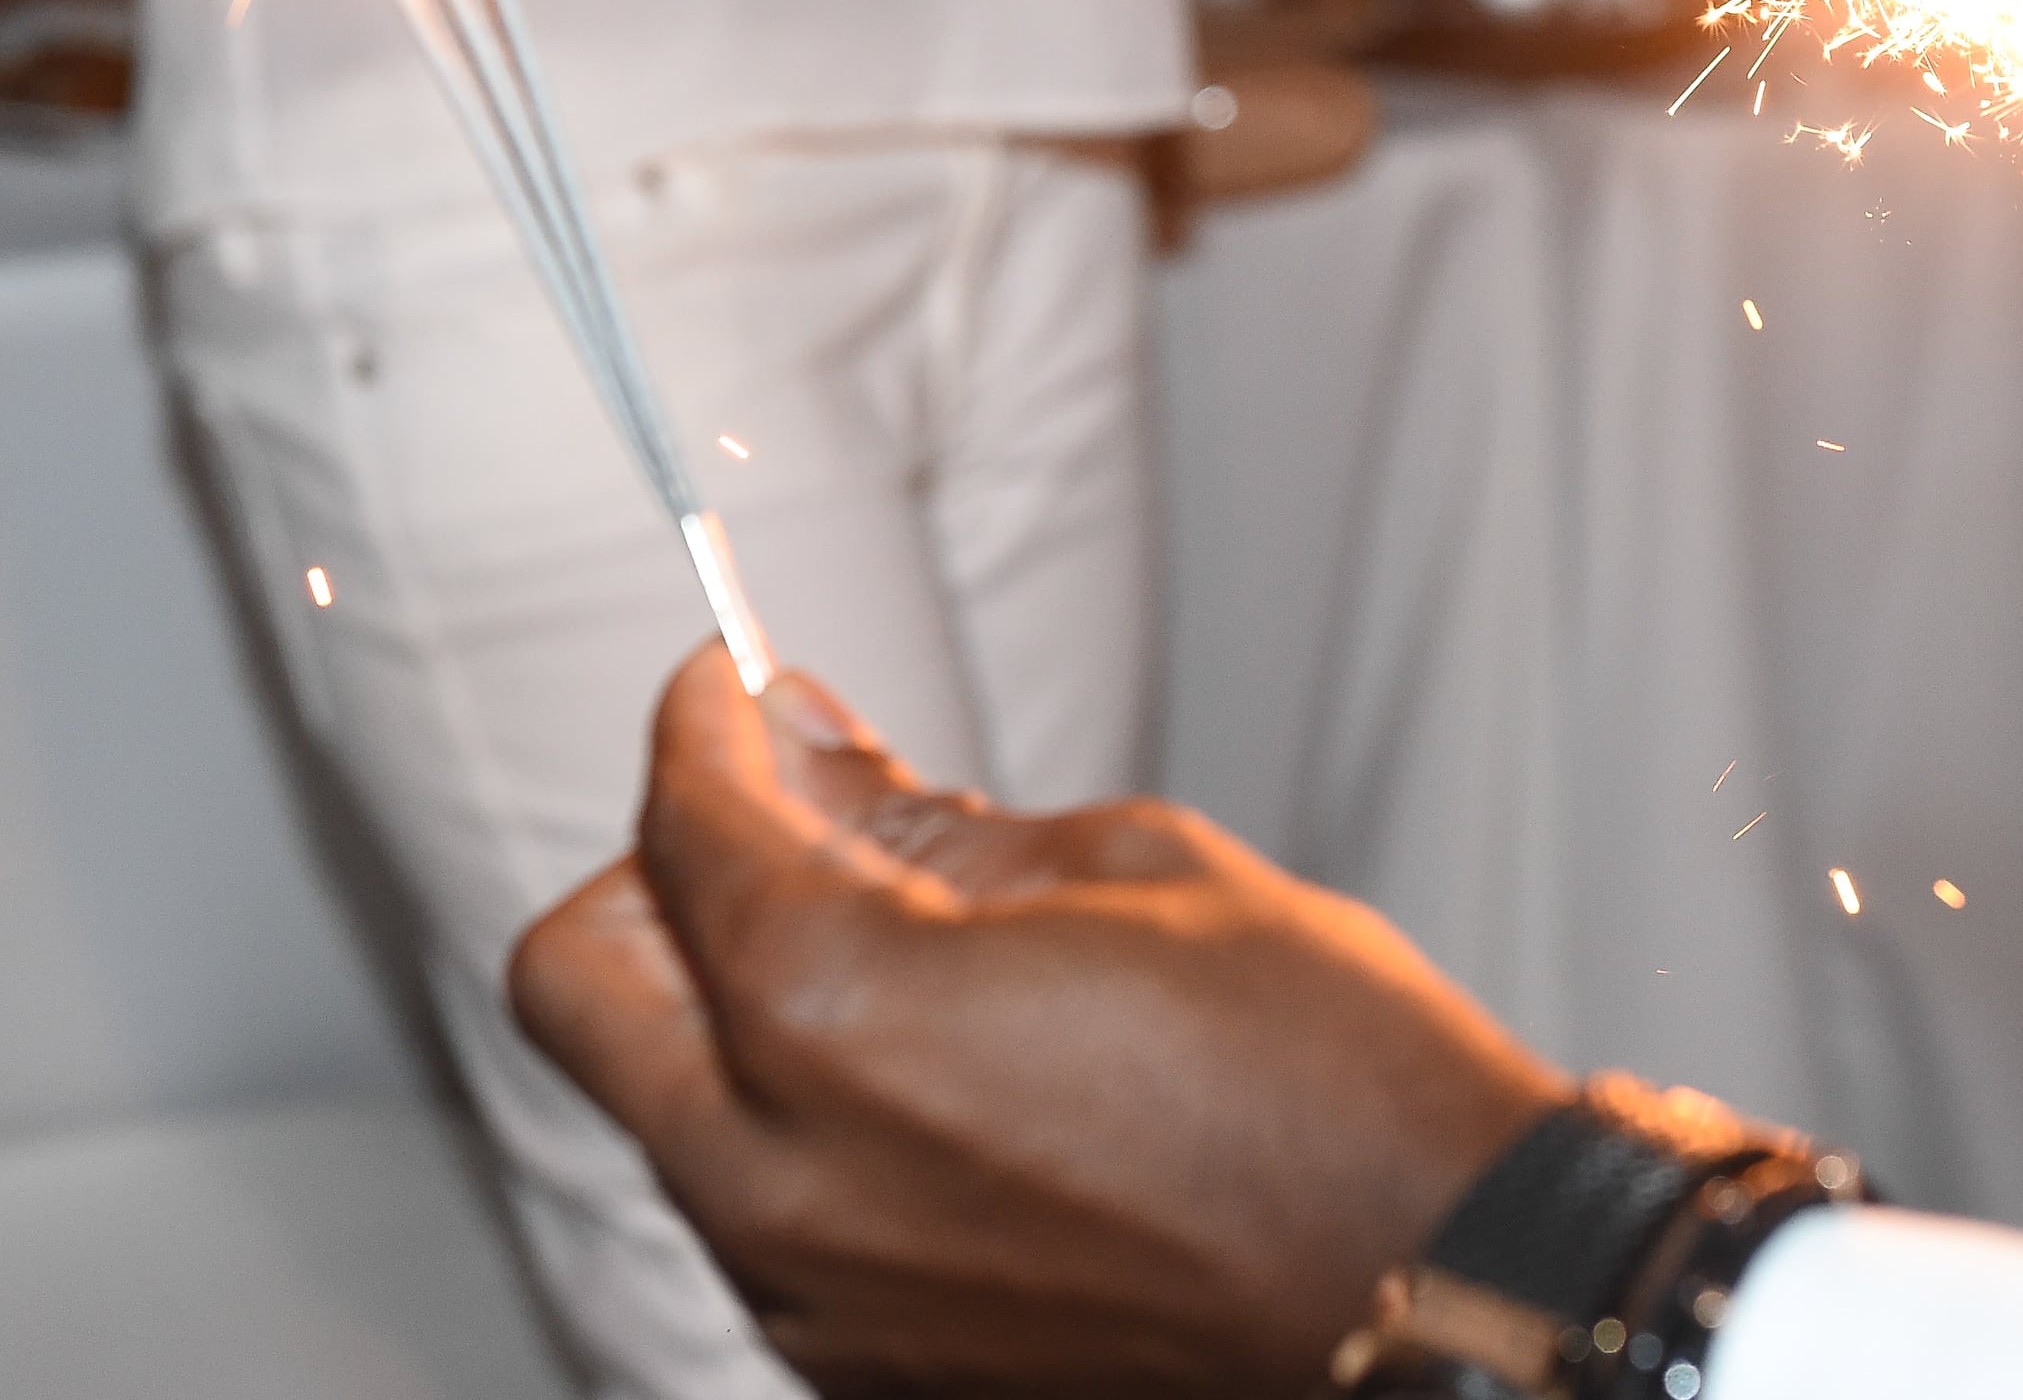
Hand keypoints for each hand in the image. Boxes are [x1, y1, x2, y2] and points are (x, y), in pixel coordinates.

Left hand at [510, 654, 1566, 1398]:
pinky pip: (754, 1208)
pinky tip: (935, 1076)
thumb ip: (925, 816)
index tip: (736, 690)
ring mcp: (809, 1293)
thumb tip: (806, 751)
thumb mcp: (1134, 870)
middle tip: (783, 817)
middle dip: (661, 870)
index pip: (683, 823)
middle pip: (581, 979)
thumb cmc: (1326, 1083)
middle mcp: (780, 1175)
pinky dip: (797, 1121)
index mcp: (837, 1014)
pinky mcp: (860, 1366)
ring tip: (896, 950)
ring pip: (659, 1102)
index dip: (703, 723)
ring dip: (725, 1004)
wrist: (1441, 1293)